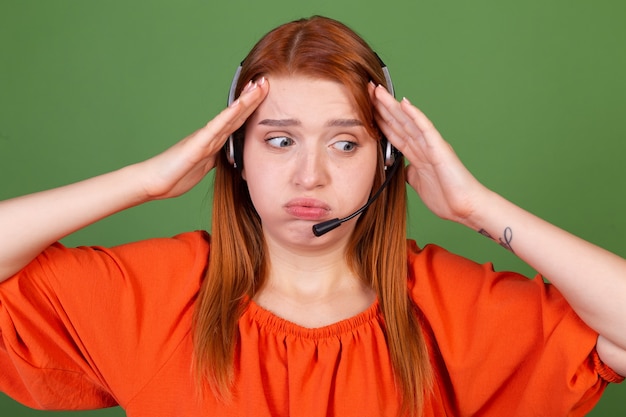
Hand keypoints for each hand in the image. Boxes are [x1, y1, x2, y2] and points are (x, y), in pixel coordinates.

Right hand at [139, 78, 268, 199]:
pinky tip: (240, 106)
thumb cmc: (177, 175)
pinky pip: (216, 128)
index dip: (251, 108)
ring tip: (258, 85)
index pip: (237, 122)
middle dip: (252, 98)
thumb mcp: (205, 166)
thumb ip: (217, 157)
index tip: (263, 93)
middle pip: (237, 114)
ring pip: (230, 116)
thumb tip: (231, 156)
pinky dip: (229, 116)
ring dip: (246, 101)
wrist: (155, 182)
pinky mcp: (198, 145)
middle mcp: (211, 135)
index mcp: (214, 141)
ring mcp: (205, 138)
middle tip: (265, 81)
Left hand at [371, 83, 489, 225]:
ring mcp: (431, 145)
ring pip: (408, 121)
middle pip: (398, 121)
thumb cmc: (446, 196)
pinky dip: (415, 116)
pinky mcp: (440, 149)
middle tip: (367, 89)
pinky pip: (425, 129)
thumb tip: (399, 168)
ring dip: (392, 106)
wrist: (464, 207)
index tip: (365, 105)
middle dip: (381, 106)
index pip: (393, 131)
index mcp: (417, 153)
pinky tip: (404, 104)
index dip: (379, 118)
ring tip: (378, 91)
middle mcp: (423, 145)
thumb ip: (408, 171)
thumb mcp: (417, 182)